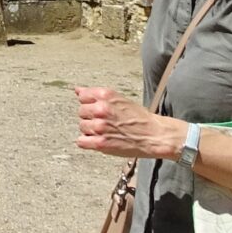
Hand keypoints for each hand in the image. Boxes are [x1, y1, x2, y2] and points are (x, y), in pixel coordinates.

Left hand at [74, 87, 188, 160]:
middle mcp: (101, 109)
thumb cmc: (139, 118)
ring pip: (82, 127)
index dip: (90, 104)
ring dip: (90, 130)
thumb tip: (77, 90)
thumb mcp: (118, 98)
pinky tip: (99, 140)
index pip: (82, 96)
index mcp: (105, 95)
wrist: (154, 135)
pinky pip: (81, 142)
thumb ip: (96, 94)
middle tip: (105, 122)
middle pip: (81, 112)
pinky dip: (88, 142)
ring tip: (106, 131)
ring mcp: (99, 126)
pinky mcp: (100, 143)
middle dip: (90, 117)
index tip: (98, 109)